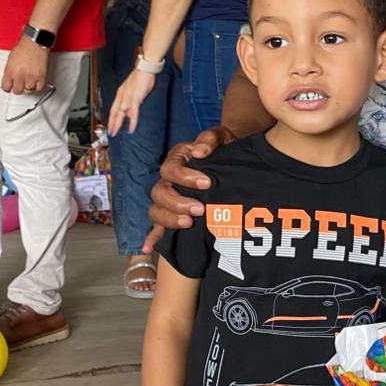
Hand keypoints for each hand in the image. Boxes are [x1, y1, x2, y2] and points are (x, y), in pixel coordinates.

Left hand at [1, 38, 49, 93]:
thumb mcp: (10, 60)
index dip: (8, 87)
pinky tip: (36, 81)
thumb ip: (9, 71)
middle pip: (17, 91)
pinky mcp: (41, 78)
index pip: (6, 87)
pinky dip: (38, 86)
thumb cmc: (24, 47)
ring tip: (29, 80)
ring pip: (28, 91)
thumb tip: (10, 79)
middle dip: (18, 88)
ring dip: (29, 86)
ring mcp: (31, 78)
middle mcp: (20, 76)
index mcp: (10, 71)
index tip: (11, 87)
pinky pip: (39, 89)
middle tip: (20, 84)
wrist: (36, 43)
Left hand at [107, 68, 156, 135]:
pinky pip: (133, 113)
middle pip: (115, 112)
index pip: (114, 108)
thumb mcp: (135, 91)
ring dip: (117, 124)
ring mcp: (128, 97)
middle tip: (110, 133)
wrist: (145, 68)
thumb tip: (131, 114)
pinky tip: (130, 128)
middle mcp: (122, 96)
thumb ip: (133, 103)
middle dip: (112, 123)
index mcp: (121, 93)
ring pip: (120, 113)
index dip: (111, 118)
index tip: (111, 125)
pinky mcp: (135, 99)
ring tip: (115, 132)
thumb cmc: (142, 77)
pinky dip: (132, 122)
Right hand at [143, 126, 232, 249]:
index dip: (185, 177)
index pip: (171, 169)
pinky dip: (153, 237)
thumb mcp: (222, 137)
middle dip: (178, 202)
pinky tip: (149, 247)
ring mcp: (170, 197)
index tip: (207, 183)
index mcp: (178, 159)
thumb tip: (199, 151)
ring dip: (169, 219)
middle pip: (160, 193)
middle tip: (200, 208)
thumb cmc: (225, 148)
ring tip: (188, 223)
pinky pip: (158, 227)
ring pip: (156, 210)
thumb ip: (211, 139)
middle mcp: (169, 179)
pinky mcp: (175, 213)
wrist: (236, 161)